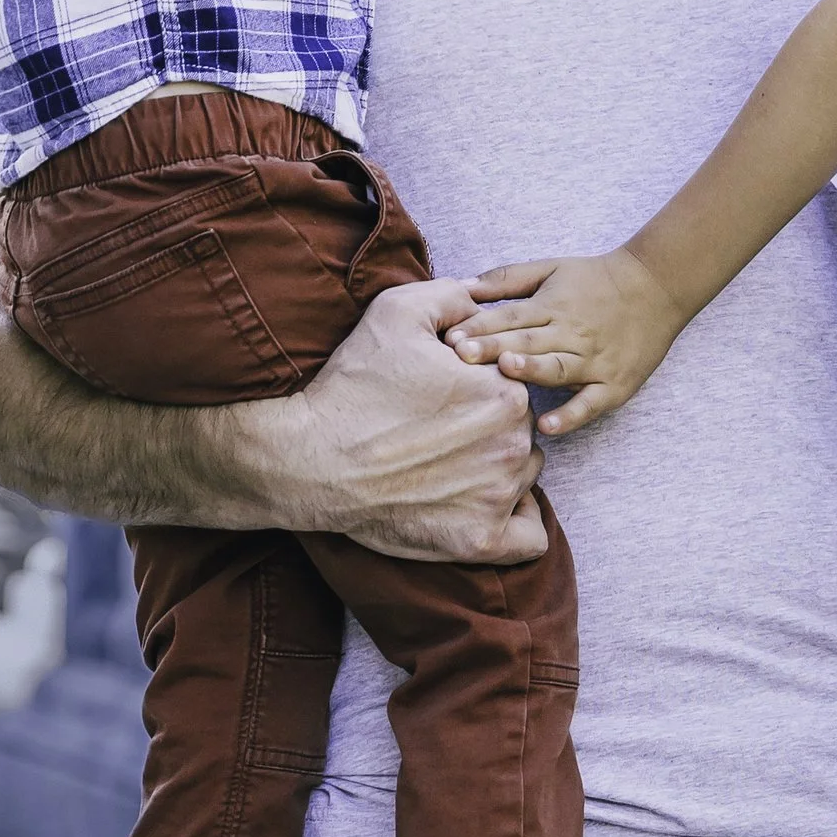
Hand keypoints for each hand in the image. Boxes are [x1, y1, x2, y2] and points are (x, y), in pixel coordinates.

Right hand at [251, 280, 548, 559]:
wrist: (307, 459)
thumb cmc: (352, 387)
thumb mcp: (396, 312)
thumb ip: (453, 296)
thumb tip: (483, 299)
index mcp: (505, 392)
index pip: (514, 386)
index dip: (481, 386)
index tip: (446, 395)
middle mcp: (513, 444)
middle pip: (521, 431)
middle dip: (491, 427)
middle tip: (440, 431)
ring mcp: (499, 496)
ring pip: (523, 475)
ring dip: (500, 469)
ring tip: (449, 465)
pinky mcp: (480, 540)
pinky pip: (529, 538)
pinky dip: (516, 522)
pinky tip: (486, 508)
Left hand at [446, 248, 682, 435]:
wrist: (658, 287)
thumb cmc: (597, 280)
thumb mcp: (551, 268)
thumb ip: (507, 278)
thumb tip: (460, 286)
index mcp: (551, 306)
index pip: (509, 318)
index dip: (480, 327)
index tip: (450, 338)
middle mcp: (570, 333)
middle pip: (527, 342)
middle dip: (493, 349)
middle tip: (460, 357)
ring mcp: (593, 361)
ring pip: (557, 368)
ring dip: (532, 370)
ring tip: (506, 373)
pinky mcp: (613, 385)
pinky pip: (590, 402)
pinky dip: (571, 415)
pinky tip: (548, 425)